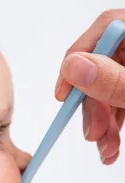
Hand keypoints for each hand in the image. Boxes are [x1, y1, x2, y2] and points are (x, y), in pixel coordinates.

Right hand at [55, 10, 124, 164]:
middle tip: (92, 135)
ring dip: (105, 122)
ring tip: (106, 150)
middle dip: (95, 106)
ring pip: (114, 86)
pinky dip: (118, 121)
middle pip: (106, 65)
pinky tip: (113, 144)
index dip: (77, 63)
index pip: (103, 32)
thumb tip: (73, 67)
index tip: (63, 95)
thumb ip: (115, 80)